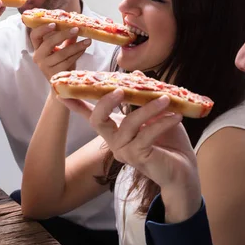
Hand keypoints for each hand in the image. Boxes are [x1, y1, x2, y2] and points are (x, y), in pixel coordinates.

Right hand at [30, 24, 90, 79]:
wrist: (60, 83)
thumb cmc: (60, 62)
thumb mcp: (62, 49)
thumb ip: (67, 38)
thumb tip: (77, 25)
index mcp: (38, 48)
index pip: (34, 36)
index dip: (42, 29)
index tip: (54, 23)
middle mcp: (38, 57)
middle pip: (49, 43)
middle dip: (64, 34)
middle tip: (76, 29)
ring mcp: (45, 66)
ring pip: (61, 53)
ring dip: (76, 46)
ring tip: (87, 40)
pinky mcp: (53, 74)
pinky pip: (67, 61)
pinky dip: (77, 54)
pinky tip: (84, 49)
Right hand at [60, 91, 201, 221]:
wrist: (184, 171)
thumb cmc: (169, 142)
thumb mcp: (157, 114)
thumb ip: (145, 97)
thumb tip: (138, 73)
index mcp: (115, 130)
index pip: (91, 116)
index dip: (75, 104)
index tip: (61, 91)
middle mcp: (114, 141)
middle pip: (98, 120)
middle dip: (105, 102)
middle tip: (120, 89)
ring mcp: (124, 151)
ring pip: (129, 123)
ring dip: (148, 108)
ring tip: (166, 98)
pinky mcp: (138, 158)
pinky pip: (147, 134)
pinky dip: (162, 122)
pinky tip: (176, 116)